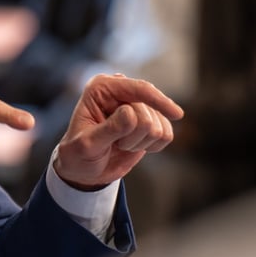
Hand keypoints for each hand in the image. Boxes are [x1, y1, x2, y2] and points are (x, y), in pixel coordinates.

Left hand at [54, 74, 183, 189]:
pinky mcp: (150, 122)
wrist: (84, 169)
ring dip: (140, 142)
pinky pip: (167, 134)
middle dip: (133, 135)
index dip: (158, 100)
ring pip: (160, 126)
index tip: (177, 114)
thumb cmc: (79, 154)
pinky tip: (134, 146)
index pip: (138, 89)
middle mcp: (121, 92)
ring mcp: (137, 106)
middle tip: (114, 142)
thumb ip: (109, 129)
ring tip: (119, 143)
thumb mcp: (88, 144)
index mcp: (101, 88)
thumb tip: (131, 113)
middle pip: (148, 113)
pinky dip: (152, 146)